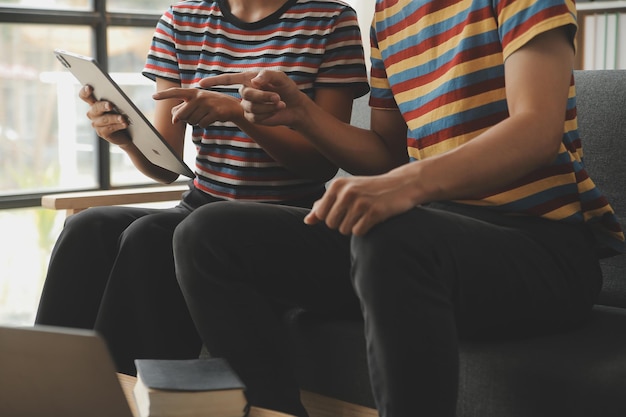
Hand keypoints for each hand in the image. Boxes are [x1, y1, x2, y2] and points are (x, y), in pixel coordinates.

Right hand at [79, 85, 130, 145]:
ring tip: (123, 118)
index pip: (85, 96)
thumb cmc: (121, 115)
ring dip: (115, 118)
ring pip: (104, 119)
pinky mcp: (102, 133)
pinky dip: (118, 125)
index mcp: (94, 103)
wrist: (126, 132)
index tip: (89, 87)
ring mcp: (96, 124)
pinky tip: (125, 124)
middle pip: (96, 107)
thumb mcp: (118, 105)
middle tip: (110, 105)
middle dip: (103, 106)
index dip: (85, 92)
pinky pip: (109, 128)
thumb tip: (119, 97)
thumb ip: (115, 100)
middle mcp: (92, 113)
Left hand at [152, 86, 243, 126]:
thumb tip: (173, 118)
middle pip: (182, 115)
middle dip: (185, 119)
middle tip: (194, 116)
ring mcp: (207, 104)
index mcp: (193, 92)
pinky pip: (202, 124)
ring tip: (204, 115)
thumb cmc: (211, 104)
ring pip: (192, 121)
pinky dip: (204, 125)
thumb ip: (184, 107)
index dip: (164, 95)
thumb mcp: (198, 102)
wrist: (232, 107)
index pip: (176, 92)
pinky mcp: (215, 113)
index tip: (153, 97)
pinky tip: (210, 119)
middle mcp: (199, 96)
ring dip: (196, 122)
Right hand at [198, 70, 307, 126]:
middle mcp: (245, 92)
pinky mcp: (254, 117)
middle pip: (245, 93)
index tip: (200, 84)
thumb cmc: (287, 88)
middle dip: (263, 95)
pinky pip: (256, 116)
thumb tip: (254, 81)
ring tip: (280, 102)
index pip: (227, 80)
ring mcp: (248, 106)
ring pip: (251, 106)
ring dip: (268, 105)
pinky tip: (277, 110)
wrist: (295, 106)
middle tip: (277, 96)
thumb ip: (267, 74)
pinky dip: (269, 113)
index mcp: (248, 79)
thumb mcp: (280, 77)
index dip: (214, 82)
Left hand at [304, 172, 418, 235]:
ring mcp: (360, 202)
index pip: (321, 214)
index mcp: (337, 186)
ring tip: (366, 213)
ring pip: (344, 230)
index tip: (345, 209)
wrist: (402, 185)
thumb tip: (307, 221)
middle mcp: (347, 192)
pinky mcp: (374, 212)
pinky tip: (373, 218)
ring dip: (354, 226)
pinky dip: (365, 229)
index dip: (332, 217)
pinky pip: (358, 233)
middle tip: (357, 212)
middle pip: (331, 224)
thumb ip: (324, 205)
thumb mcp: (346, 191)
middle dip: (343, 223)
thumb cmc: (370, 189)